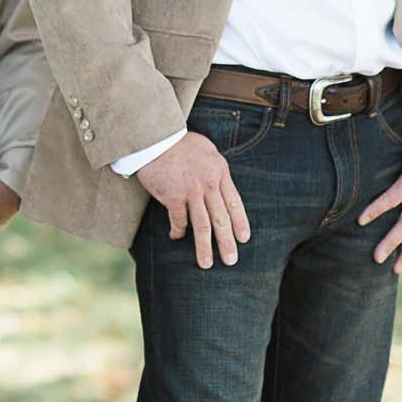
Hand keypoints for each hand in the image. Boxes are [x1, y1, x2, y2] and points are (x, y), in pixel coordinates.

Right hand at [136, 132, 250, 268]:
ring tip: (205, 264)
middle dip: (227, 242)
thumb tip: (220, 184)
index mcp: (220, 172)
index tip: (244, 239)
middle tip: (231, 260)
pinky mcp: (173, 196)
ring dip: (204, 247)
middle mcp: (208, 184)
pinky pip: (179, 220)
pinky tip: (177, 237)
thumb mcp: (208, 151)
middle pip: (221, 219)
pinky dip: (178, 231)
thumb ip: (215, 170)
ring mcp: (191, 191)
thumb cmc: (180, 143)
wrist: (157, 138)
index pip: (234, 202)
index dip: (240, 222)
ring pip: (202, 225)